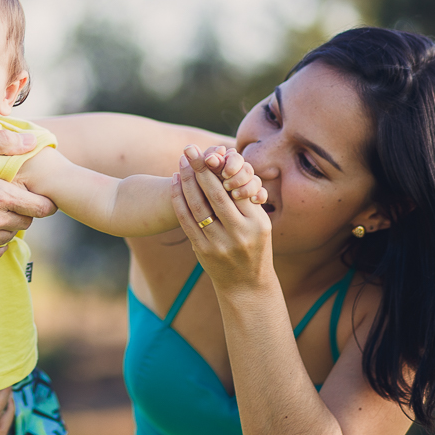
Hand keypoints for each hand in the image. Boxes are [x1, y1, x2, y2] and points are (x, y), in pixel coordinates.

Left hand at [172, 144, 273, 290]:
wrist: (246, 286)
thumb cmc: (254, 248)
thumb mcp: (260, 225)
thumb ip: (247, 202)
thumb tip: (230, 170)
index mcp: (257, 223)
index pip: (236, 190)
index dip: (221, 170)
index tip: (210, 152)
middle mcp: (239, 233)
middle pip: (215, 195)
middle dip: (201, 169)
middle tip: (190, 149)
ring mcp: (219, 244)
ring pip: (198, 207)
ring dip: (187, 182)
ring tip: (180, 162)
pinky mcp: (203, 250)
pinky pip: (187, 221)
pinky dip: (179, 200)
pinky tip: (174, 183)